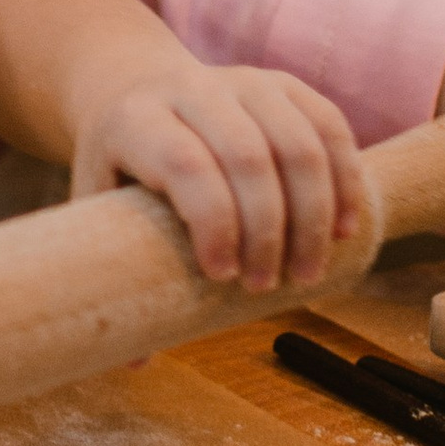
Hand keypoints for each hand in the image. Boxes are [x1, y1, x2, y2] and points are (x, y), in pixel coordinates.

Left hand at [72, 68, 363, 293]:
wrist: (133, 86)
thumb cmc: (120, 164)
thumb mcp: (98, 202)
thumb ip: (111, 273)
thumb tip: (133, 364)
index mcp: (137, 119)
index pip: (186, 164)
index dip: (214, 222)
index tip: (222, 277)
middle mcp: (191, 90)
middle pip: (248, 156)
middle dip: (268, 230)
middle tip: (267, 288)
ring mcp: (243, 81)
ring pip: (298, 141)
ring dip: (315, 214)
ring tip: (308, 273)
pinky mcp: (284, 85)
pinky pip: (330, 125)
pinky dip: (346, 179)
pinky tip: (346, 229)